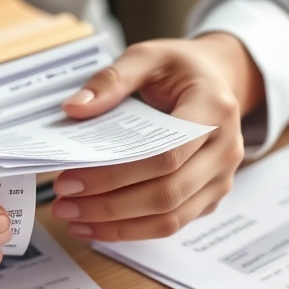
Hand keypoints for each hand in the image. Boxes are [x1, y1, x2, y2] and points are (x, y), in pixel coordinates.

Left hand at [53, 32, 264, 240]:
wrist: (217, 80)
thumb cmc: (179, 69)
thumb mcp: (147, 56)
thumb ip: (112, 79)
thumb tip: (74, 108)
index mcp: (214, 110)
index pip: (166, 154)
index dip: (115, 173)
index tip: (69, 179)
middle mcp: (225, 150)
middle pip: (166, 194)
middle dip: (108, 206)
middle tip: (62, 204)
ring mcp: (221, 179)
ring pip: (169, 219)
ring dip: (117, 227)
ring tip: (73, 219)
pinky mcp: (209, 198)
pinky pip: (171, 224)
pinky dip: (131, 231)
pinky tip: (95, 226)